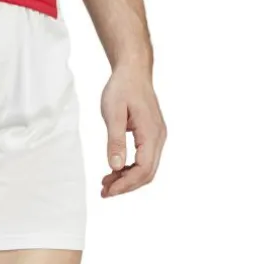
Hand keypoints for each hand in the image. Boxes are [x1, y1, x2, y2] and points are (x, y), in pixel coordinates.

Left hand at [100, 66, 166, 197]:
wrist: (133, 71)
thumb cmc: (122, 88)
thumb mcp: (113, 114)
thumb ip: (115, 141)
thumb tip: (114, 166)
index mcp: (151, 132)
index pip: (143, 168)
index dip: (126, 184)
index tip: (108, 191)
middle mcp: (159, 137)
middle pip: (147, 173)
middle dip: (126, 186)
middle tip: (104, 192)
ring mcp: (157, 136)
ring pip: (146, 169)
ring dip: (127, 179)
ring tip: (106, 184)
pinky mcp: (152, 135)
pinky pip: (144, 160)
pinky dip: (130, 169)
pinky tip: (114, 171)